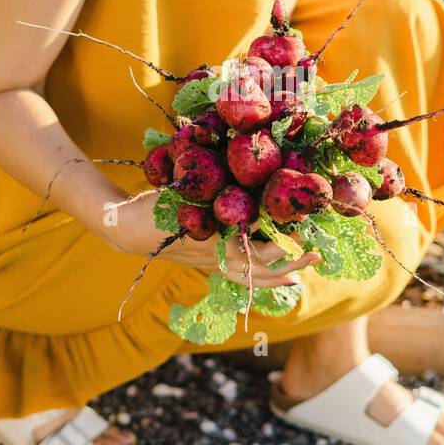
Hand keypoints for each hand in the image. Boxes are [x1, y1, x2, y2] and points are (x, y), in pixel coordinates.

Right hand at [110, 189, 321, 287]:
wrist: (126, 228)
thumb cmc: (153, 205)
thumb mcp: (181, 191)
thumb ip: (206, 186)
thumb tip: (236, 166)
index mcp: (212, 239)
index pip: (254, 247)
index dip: (280, 241)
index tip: (303, 230)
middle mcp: (215, 256)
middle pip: (260, 267)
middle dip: (290, 261)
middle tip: (317, 251)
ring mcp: (211, 264)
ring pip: (252, 277)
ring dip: (281, 274)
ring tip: (305, 270)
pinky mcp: (208, 264)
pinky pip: (241, 276)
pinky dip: (263, 278)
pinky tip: (281, 276)